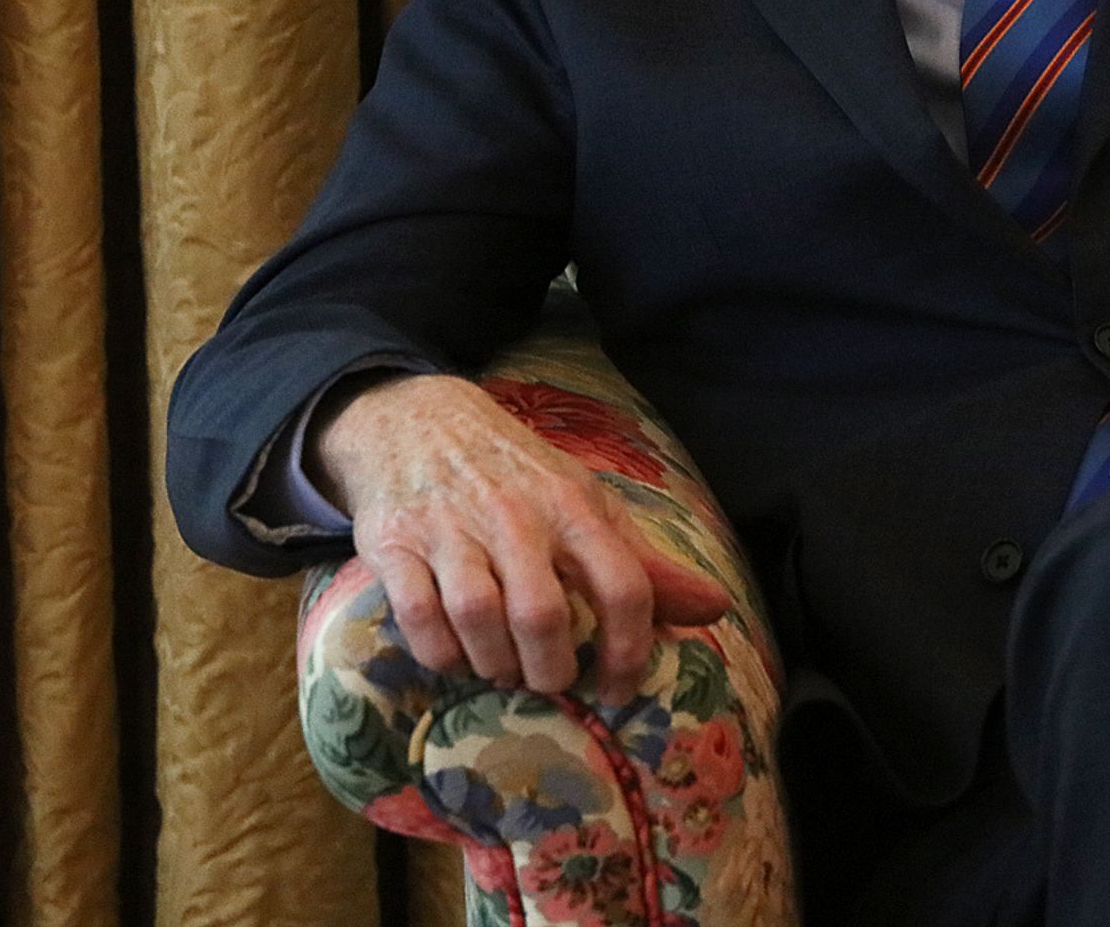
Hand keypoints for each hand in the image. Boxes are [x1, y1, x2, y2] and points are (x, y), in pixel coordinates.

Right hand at [312, 372, 730, 705]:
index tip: (618, 689)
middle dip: (550, 669)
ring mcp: (450, 529)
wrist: (420, 420)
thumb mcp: (588, 505)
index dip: (630, 651)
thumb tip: (715, 608)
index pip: (623, 585)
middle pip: (541, 616)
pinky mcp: (394, 544)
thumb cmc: (519, 477)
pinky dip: (441, 653)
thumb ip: (645, 564)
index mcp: (575, 507)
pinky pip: (418, 617)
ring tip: (505, 669)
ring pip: (477, 618)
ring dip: (495, 664)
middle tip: (550, 680)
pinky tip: (457, 654)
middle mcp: (515, 516)